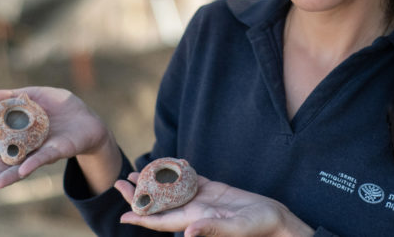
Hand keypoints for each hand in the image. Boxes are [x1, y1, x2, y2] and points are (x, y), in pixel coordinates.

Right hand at [0, 87, 114, 192]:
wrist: (88, 117)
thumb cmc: (60, 106)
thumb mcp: (35, 95)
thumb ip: (11, 96)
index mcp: (19, 133)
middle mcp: (28, 146)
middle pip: (7, 161)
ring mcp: (42, 150)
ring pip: (23, 165)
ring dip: (9, 175)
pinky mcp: (58, 149)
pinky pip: (43, 157)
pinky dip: (32, 163)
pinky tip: (22, 170)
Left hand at [115, 173, 313, 236]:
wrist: (274, 218)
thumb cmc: (257, 226)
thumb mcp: (235, 227)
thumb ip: (211, 229)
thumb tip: (186, 233)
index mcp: (195, 221)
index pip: (161, 221)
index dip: (141, 218)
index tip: (122, 215)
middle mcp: (193, 211)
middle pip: (159, 204)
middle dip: (139, 195)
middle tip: (119, 181)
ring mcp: (202, 199)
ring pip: (170, 190)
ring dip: (151, 182)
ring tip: (134, 173)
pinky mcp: (212, 189)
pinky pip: (188, 179)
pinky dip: (176, 171)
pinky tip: (165, 163)